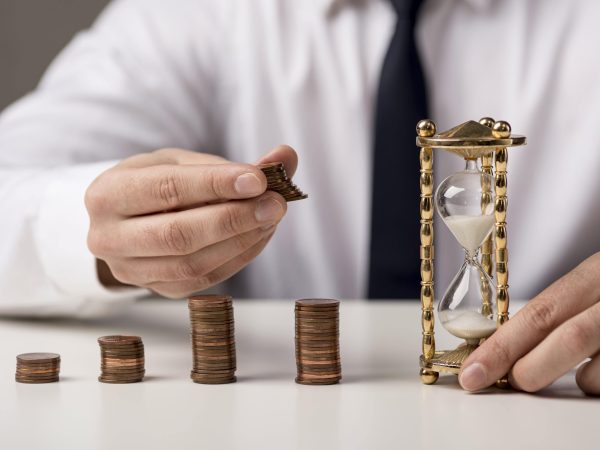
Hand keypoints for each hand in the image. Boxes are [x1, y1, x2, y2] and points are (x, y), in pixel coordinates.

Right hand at [85, 145, 297, 297]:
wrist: (129, 220)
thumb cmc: (157, 184)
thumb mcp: (183, 163)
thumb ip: (231, 163)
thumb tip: (286, 156)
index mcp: (108, 194)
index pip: (166, 189)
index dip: (215, 185)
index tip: (259, 179)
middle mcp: (109, 237)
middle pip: (178, 234)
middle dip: (234, 219)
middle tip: (275, 204)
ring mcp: (131, 271)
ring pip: (192, 263)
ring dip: (241, 240)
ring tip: (271, 218)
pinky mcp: (157, 289)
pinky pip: (204, 279)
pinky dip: (238, 257)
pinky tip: (259, 235)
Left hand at [458, 252, 599, 395]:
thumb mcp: (594, 285)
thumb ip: (561, 310)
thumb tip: (508, 347)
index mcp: (598, 273)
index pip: (539, 311)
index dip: (502, 345)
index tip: (473, 372)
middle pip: (568, 336)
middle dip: (527, 367)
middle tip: (508, 382)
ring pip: (598, 371)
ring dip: (578, 379)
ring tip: (580, 370)